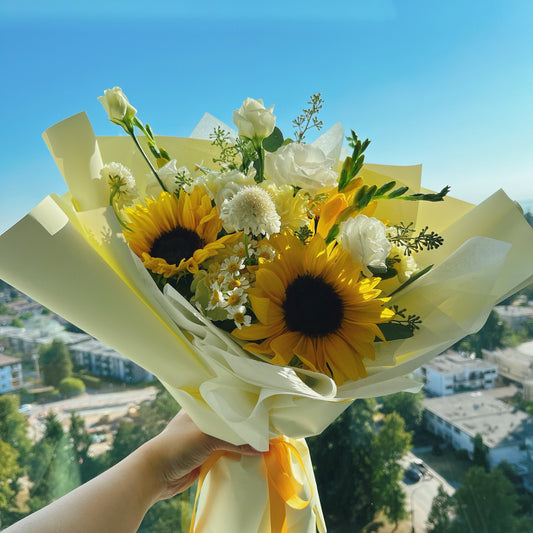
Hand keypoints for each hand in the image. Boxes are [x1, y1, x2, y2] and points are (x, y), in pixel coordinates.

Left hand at [140, 410, 260, 499]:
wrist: (155, 475)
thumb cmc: (176, 445)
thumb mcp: (206, 436)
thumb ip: (233, 439)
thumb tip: (262, 446)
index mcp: (200, 406)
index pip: (226, 399)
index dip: (243, 402)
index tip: (263, 404)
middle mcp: (203, 419)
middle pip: (230, 419)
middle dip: (246, 423)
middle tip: (269, 422)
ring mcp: (204, 437)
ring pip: (230, 436)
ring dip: (244, 440)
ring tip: (266, 438)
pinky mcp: (206, 455)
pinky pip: (227, 451)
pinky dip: (239, 453)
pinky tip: (253, 453)